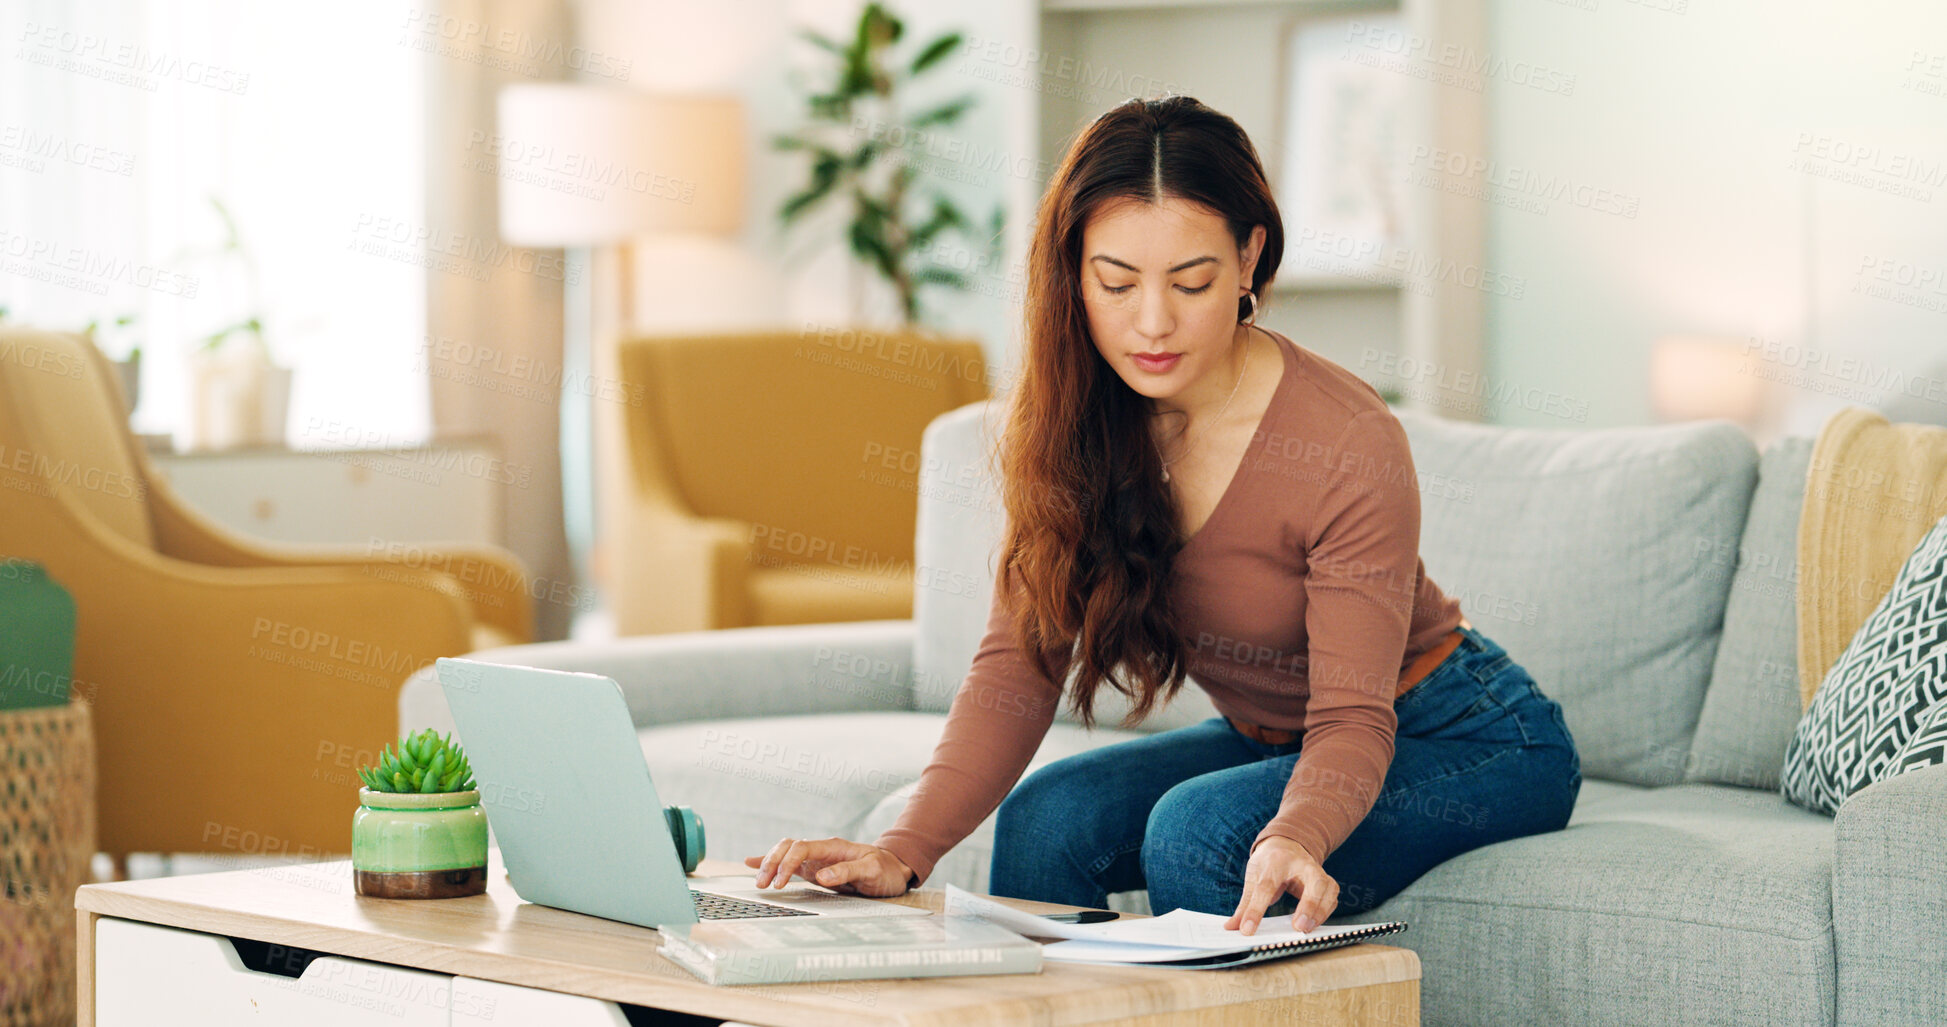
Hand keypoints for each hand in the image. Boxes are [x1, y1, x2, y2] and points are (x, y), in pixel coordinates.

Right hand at [745, 837, 914, 897]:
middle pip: (788, 846)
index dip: (788, 863)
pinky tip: (753, 863)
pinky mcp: (815, 869)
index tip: (780, 883)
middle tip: (763, 885)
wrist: (894, 870)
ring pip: (785, 852)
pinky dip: (770, 862)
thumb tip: (822, 876)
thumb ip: (848, 871)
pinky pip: (789, 862)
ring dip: (769, 864)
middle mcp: (822, 850)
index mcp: (833, 846)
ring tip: (758, 882)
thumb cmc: (885, 870)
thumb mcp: (872, 871)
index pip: (802, 848)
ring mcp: (817, 859)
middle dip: (772, 863)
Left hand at [1224, 836, 1337, 935]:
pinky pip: (1331, 898)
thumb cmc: (1269, 863)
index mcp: (1276, 860)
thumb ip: (1245, 904)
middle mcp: (1301, 863)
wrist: (1287, 844)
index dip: (1255, 910)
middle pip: (1313, 881)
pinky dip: (1325, 913)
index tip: (1247, 930)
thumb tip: (1231, 928)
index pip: (1265, 887)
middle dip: (1309, 905)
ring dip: (1320, 911)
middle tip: (1299, 927)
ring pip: (1328, 888)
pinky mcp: (1326, 882)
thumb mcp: (1253, 877)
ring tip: (1306, 929)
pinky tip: (1314, 924)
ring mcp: (1317, 871)